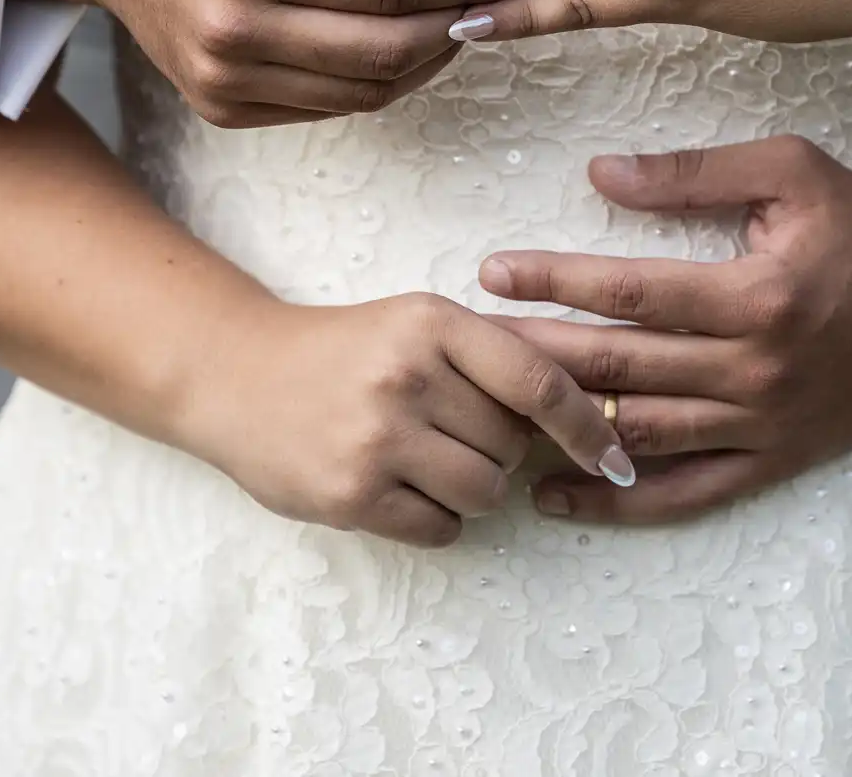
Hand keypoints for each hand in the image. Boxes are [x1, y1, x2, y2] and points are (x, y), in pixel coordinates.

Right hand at [13, 0, 536, 127]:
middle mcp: (234, 28)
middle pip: (386, 51)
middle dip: (458, 25)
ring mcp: (223, 78)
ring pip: (365, 92)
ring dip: (428, 61)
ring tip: (460, 17)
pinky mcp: (221, 107)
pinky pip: (329, 106)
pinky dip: (378, 81)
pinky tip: (405, 44)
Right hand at [171, 293, 635, 546]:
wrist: (235, 374)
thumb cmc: (344, 350)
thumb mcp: (416, 325)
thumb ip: (491, 355)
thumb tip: (592, 403)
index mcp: (432, 324)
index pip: (537, 381)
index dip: (587, 426)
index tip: (616, 458)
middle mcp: (407, 377)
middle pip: (513, 445)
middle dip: (500, 450)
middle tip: (450, 433)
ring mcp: (377, 438)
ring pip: (485, 492)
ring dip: (474, 490)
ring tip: (428, 462)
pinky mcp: (351, 495)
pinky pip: (441, 528)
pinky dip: (436, 518)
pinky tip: (399, 489)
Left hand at [481, 137, 851, 522]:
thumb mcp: (790, 170)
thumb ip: (694, 172)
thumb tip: (600, 173)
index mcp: (756, 295)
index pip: (631, 293)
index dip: (556, 281)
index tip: (493, 272)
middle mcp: (756, 369)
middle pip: (621, 369)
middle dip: (535, 354)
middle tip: (465, 342)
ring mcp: (764, 424)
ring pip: (642, 433)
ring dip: (561, 425)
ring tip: (488, 410)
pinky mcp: (775, 461)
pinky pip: (686, 494)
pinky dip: (619, 504)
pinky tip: (557, 496)